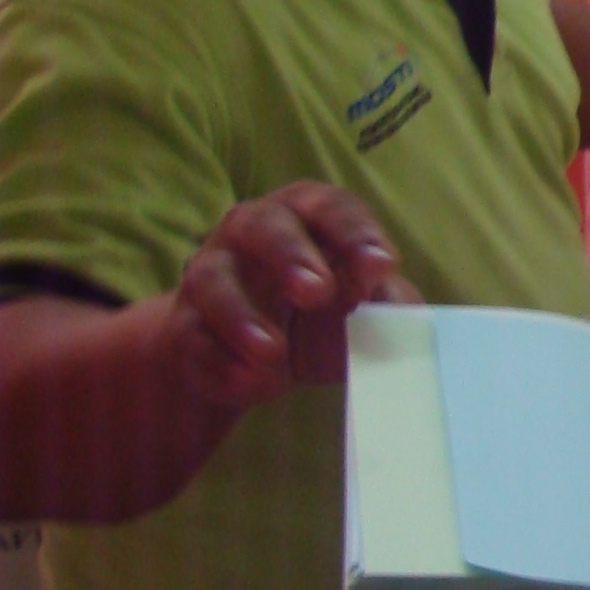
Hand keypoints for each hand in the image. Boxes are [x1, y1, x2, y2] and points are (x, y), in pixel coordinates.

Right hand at [165, 183, 414, 412]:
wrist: (253, 358)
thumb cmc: (323, 314)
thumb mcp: (363, 307)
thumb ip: (388, 304)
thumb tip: (403, 314)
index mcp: (308, 214)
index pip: (332, 209)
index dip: (356, 233)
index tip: (382, 265)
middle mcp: (252, 231)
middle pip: (263, 226)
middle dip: (289, 256)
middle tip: (317, 292)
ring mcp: (211, 274)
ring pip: (212, 280)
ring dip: (241, 316)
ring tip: (273, 351)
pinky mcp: (186, 323)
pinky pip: (194, 337)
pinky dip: (220, 361)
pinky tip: (249, 381)